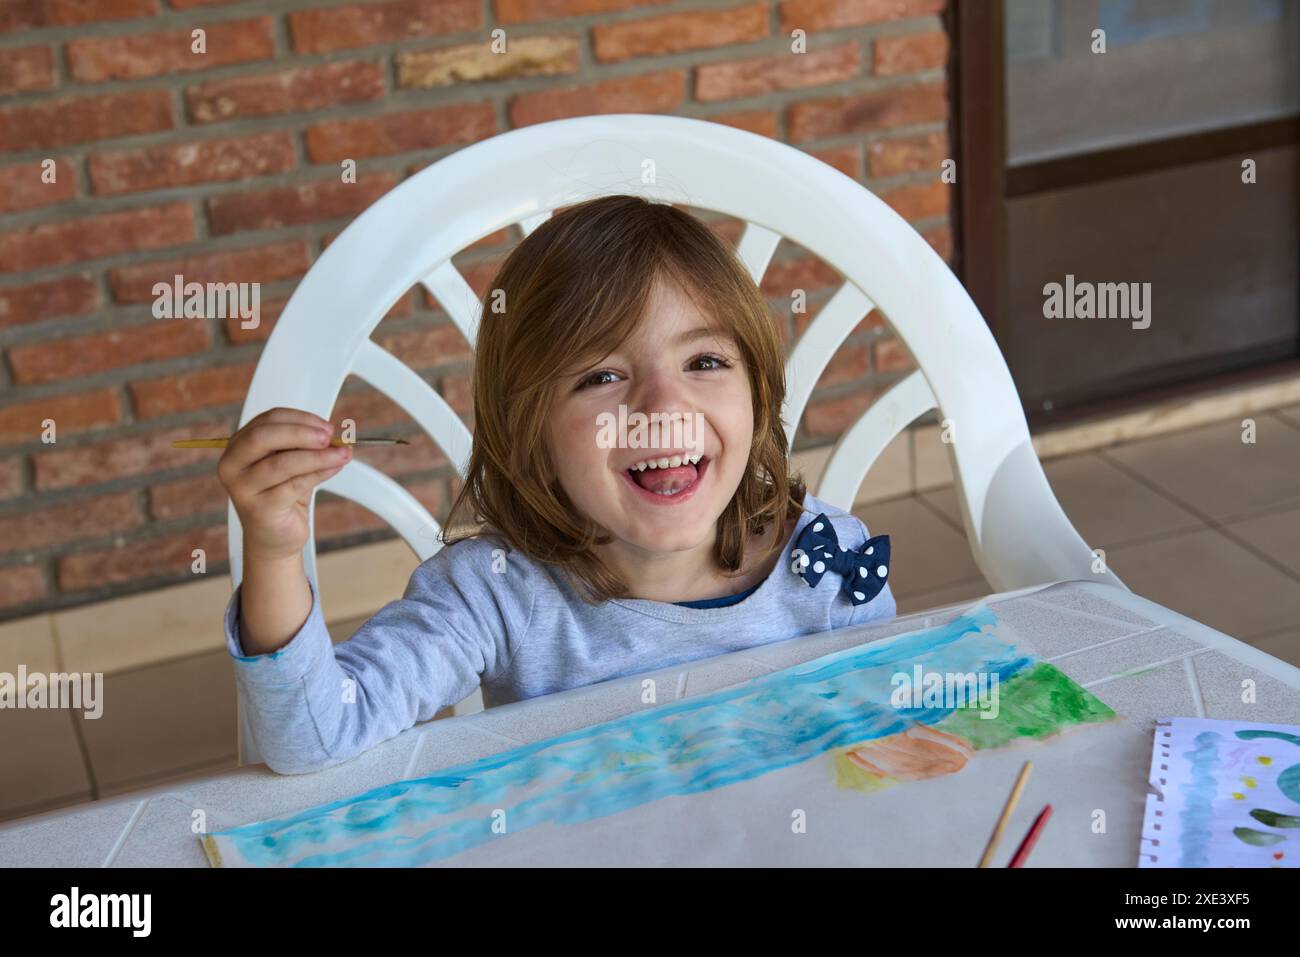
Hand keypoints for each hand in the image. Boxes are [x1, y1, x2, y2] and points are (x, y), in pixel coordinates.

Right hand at [217, 407, 351, 562]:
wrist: (275, 537)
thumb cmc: (281, 496)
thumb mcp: (291, 464)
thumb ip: (303, 447)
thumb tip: (333, 434)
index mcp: (238, 446)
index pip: (267, 420)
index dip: (300, 419)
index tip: (326, 426)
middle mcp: (232, 465)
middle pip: (264, 437)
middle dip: (302, 433)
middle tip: (329, 437)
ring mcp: (242, 488)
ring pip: (282, 463)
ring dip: (318, 456)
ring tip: (342, 454)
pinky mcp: (259, 509)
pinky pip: (294, 485)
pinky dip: (318, 473)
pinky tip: (334, 468)